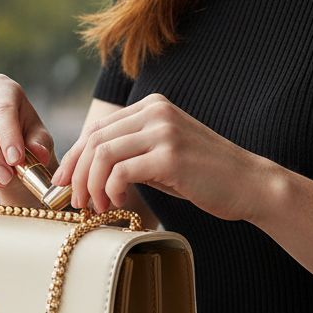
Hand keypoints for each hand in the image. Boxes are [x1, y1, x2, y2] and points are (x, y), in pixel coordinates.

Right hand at [0, 74, 53, 189]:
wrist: (9, 152)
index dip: (8, 135)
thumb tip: (38, 153)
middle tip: (6, 177)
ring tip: (0, 181)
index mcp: (1, 87)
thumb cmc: (26, 138)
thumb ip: (39, 144)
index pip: (2, 108)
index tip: (16, 160)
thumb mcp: (39, 138)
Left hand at [50, 93, 272, 222]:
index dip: (74, 156)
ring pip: (102, 154)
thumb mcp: (163, 154)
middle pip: (94, 139)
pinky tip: (118, 202)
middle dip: (76, 173)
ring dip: (91, 185)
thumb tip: (87, 169)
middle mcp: (155, 112)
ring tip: (95, 206)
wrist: (249, 183)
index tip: (63, 182)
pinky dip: (110, 189)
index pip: (98, 128)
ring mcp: (163, 132)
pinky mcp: (170, 156)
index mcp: (151, 107)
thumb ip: (131, 152)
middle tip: (74, 201)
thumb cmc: (205, 175)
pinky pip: (121, 171)